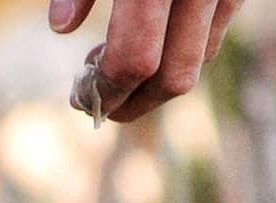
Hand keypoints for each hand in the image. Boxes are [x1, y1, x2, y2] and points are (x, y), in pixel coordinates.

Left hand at [50, 0, 242, 123]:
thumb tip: (60, 26)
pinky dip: (181, 51)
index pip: (133, 63)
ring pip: (198, 62)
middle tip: (100, 101)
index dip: (105, 91)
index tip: (81, 97)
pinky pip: (214, 35)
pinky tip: (154, 40)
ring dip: (157, 82)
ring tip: (119, 68)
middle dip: (133, 103)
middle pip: (173, 79)